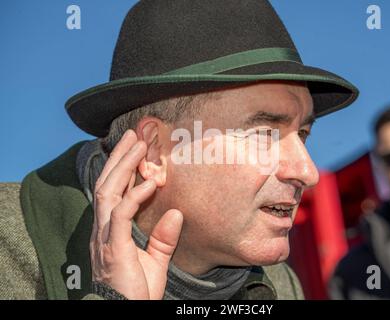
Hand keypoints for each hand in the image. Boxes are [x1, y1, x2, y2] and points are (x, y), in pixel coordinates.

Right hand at [89, 129, 182, 299]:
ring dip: (123, 166)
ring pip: (108, 191)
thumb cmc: (138, 292)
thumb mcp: (155, 260)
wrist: (128, 313)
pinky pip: (121, 214)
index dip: (121, 168)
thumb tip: (177, 213)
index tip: (134, 148)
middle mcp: (103, 229)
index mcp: (111, 231)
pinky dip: (135, 196)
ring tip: (138, 145)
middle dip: (119, 157)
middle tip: (132, 135)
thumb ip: (163, 238)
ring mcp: (105, 237)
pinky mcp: (113, 247)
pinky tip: (151, 182)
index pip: (112, 191)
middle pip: (106, 184)